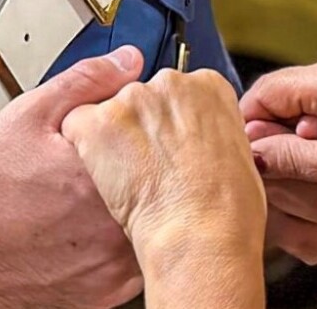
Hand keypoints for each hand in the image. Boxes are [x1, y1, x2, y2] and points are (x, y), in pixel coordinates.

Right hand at [0, 47, 145, 307]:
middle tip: (103, 172)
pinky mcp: (102, 297)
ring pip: (152, 231)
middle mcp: (118, 227)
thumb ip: (87, 82)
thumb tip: (129, 61)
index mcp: (109, 176)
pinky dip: (120, 248)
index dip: (150, 136)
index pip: (162, 148)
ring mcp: (112, 268)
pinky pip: (134, 268)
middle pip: (161, 192)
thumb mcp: (29, 115)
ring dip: (138, 214)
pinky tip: (87, 234)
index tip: (135, 134)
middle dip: (145, 176)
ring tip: (91, 203)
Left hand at [62, 69, 265, 308]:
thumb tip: (199, 139)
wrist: (202, 233)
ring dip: (111, 139)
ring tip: (128, 178)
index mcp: (209, 87)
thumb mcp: (240, 157)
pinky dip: (82, 148)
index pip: (176, 91)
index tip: (170, 146)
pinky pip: (75, 124)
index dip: (170, 124)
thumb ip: (211, 132)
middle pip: (141, 96)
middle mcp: (170, 83)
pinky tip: (102, 176)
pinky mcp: (100, 121)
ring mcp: (133, 99)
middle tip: (148, 167)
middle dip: (139, 127)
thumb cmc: (227, 209)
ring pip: (108, 109)